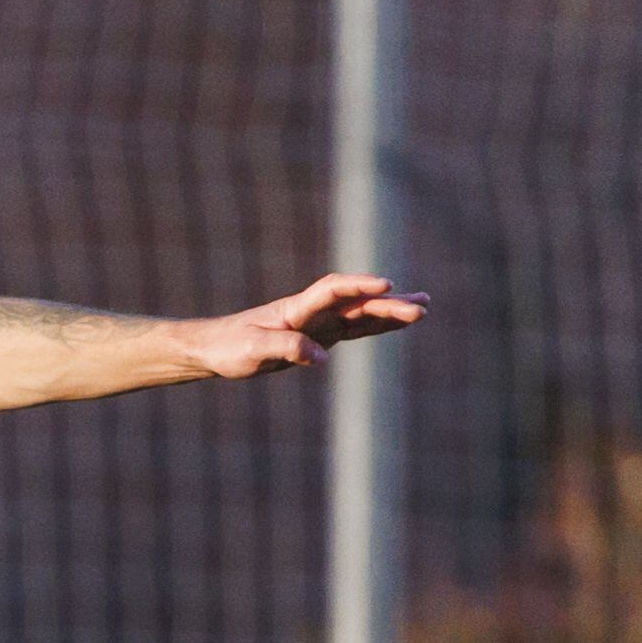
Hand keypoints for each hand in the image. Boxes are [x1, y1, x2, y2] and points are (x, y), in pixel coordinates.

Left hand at [182, 272, 429, 377]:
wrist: (216, 347)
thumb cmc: (231, 347)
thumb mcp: (254, 351)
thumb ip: (286, 348)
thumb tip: (321, 356)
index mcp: (296, 309)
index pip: (333, 290)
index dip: (359, 286)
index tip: (385, 286)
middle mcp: (312, 311)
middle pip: (356, 303)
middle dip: (389, 304)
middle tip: (422, 306)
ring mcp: (319, 322)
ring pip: (361, 313)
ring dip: (391, 310)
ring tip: (425, 306)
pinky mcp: (320, 335)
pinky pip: (354, 328)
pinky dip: (377, 325)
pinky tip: (397, 323)